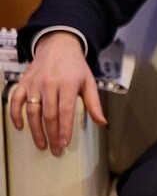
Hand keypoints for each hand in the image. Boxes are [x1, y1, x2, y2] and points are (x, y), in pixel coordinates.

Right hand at [8, 31, 105, 156]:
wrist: (59, 45)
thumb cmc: (75, 66)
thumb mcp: (89, 81)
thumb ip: (94, 103)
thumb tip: (102, 122)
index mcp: (68, 84)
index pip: (65, 111)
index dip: (64, 129)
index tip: (63, 144)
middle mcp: (49, 84)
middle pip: (48, 115)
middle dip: (51, 135)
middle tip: (54, 150)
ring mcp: (34, 84)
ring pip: (32, 111)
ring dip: (35, 130)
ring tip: (41, 143)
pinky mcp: (23, 83)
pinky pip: (15, 101)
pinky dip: (15, 115)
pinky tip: (20, 127)